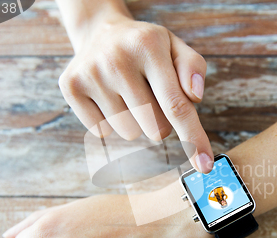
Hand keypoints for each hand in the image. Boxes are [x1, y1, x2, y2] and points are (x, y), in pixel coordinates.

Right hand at [58, 11, 213, 172]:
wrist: (100, 32)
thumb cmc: (146, 47)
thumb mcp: (175, 47)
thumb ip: (193, 68)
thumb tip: (194, 97)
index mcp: (148, 46)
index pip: (176, 105)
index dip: (193, 139)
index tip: (205, 166)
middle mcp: (117, 59)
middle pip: (156, 127)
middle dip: (162, 122)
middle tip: (152, 96)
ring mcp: (90, 74)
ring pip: (130, 132)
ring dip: (136, 122)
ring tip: (129, 93)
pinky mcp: (71, 87)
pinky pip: (103, 131)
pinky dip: (112, 122)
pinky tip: (110, 96)